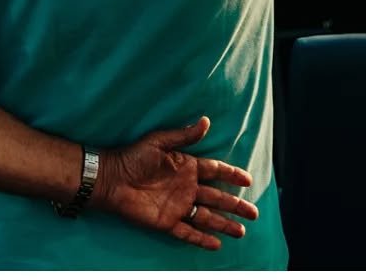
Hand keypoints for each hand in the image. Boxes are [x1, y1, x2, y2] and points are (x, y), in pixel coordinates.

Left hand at [95, 115, 258, 252]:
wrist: (111, 179)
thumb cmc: (133, 157)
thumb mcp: (159, 142)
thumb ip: (184, 136)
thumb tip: (206, 121)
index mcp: (186, 167)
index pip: (215, 171)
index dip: (232, 175)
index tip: (248, 180)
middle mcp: (186, 188)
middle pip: (217, 198)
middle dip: (236, 205)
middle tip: (254, 213)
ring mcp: (178, 206)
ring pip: (207, 217)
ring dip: (224, 224)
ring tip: (241, 232)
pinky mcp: (167, 223)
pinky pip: (188, 233)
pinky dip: (202, 239)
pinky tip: (216, 244)